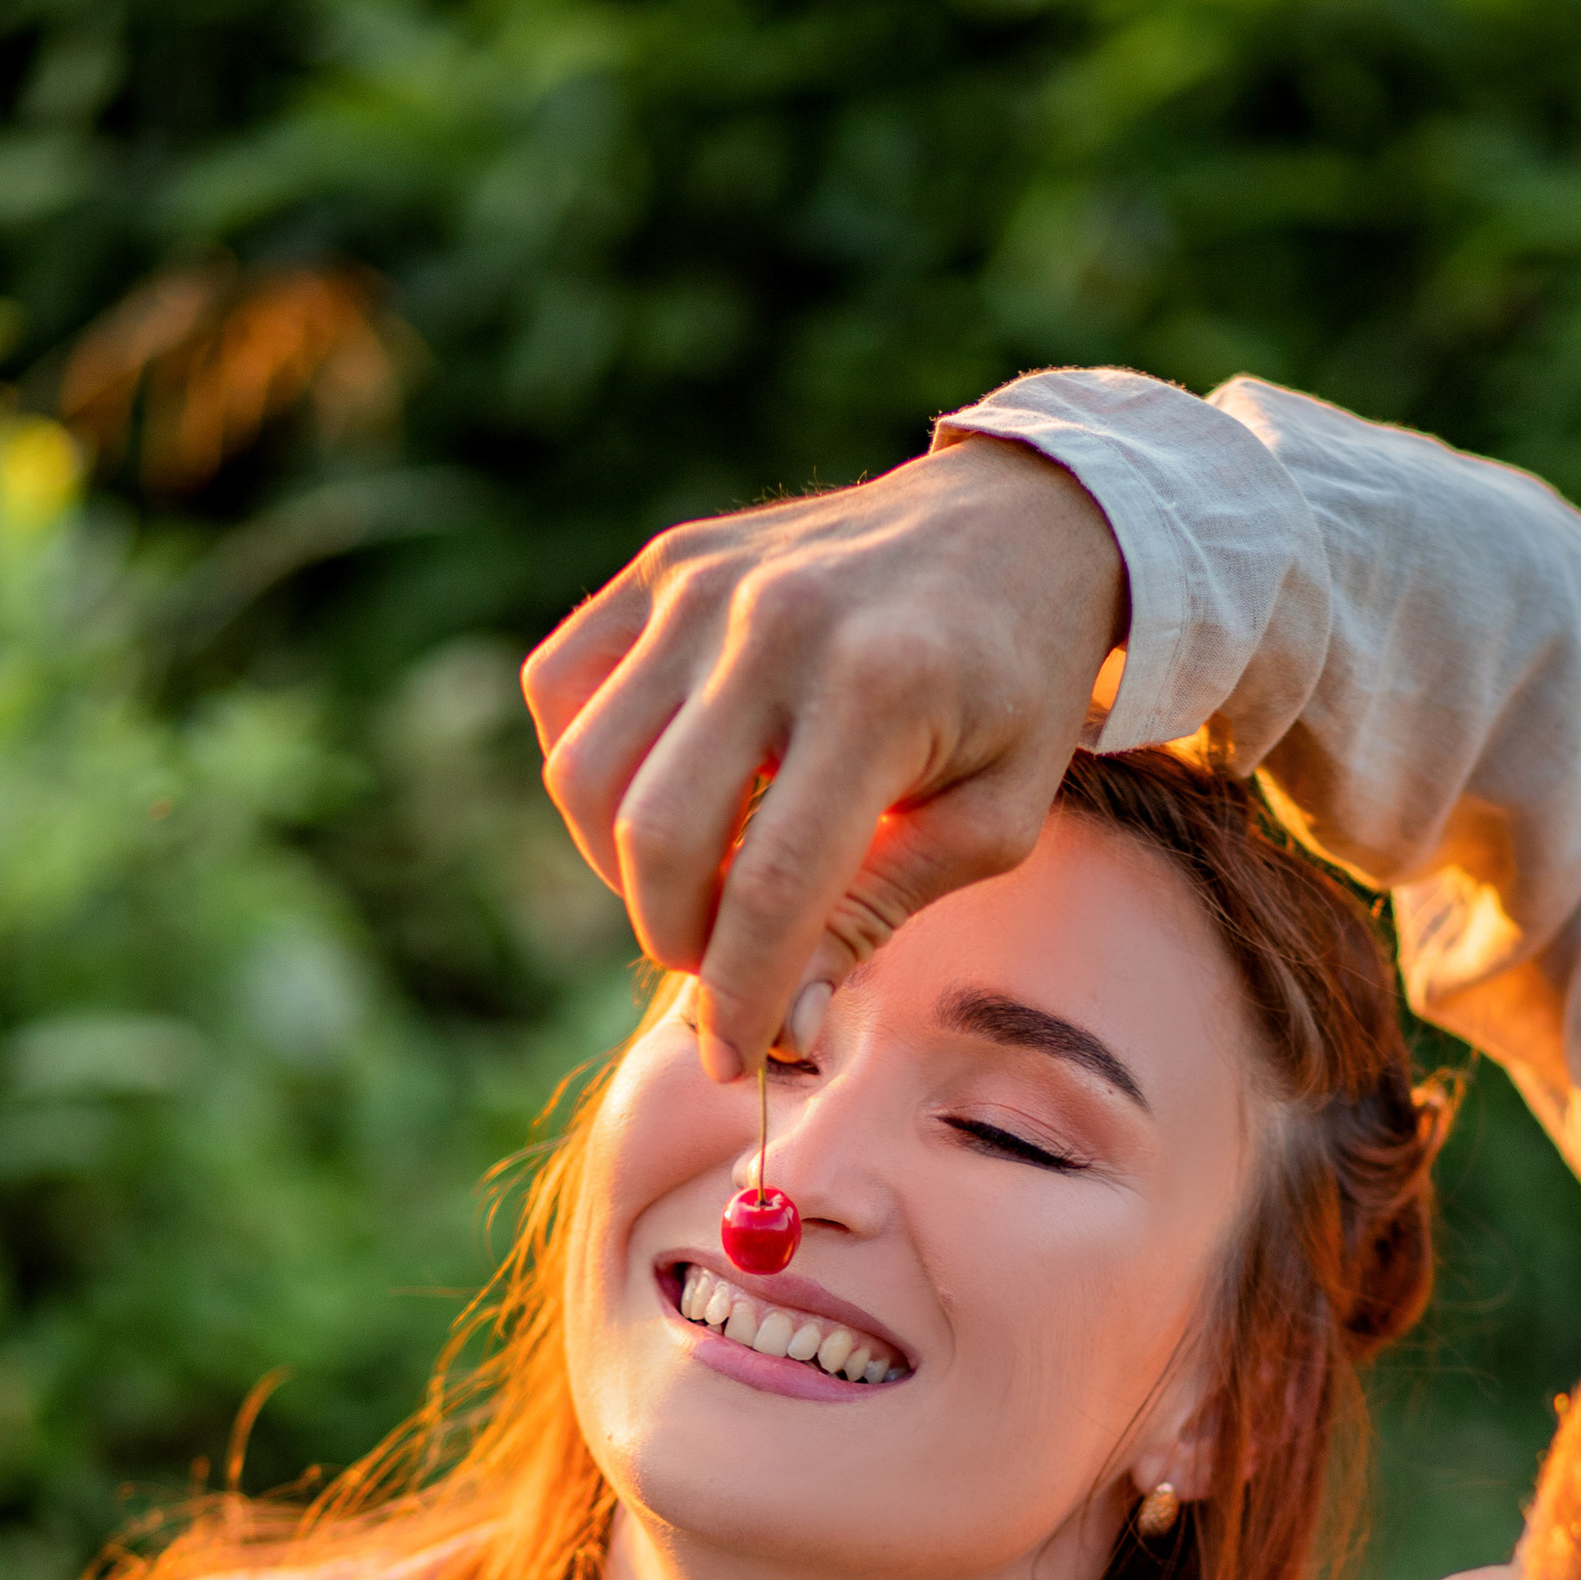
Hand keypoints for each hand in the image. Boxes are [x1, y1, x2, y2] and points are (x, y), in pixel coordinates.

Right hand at [522, 434, 1127, 1077]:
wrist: (1019, 520)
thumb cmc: (1016, 688)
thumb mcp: (995, 818)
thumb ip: (879, 915)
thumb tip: (785, 1032)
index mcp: (877, 689)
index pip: (772, 884)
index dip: (743, 995)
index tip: (742, 1059)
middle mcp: (775, 624)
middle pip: (657, 836)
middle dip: (679, 942)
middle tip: (725, 975)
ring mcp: (704, 583)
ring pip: (585, 772)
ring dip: (624, 870)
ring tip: (703, 890)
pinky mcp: (665, 563)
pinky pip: (562, 689)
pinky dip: (590, 772)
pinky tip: (666, 797)